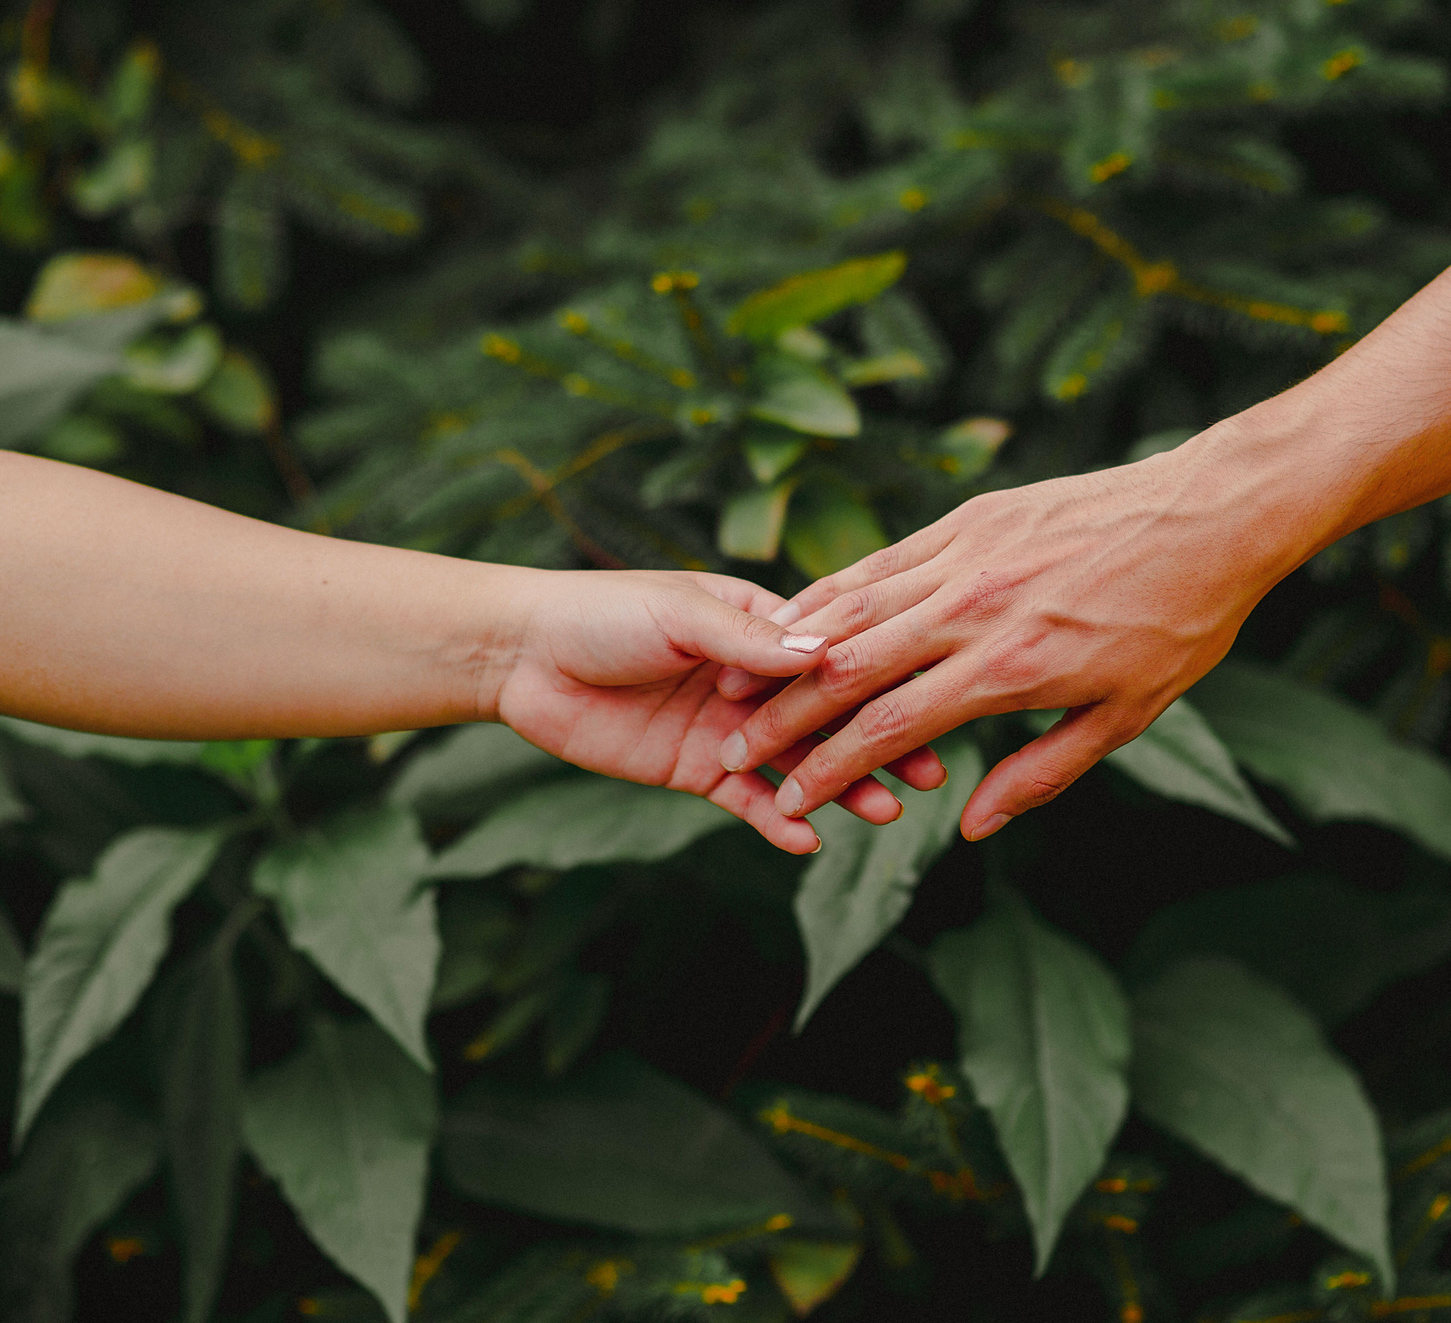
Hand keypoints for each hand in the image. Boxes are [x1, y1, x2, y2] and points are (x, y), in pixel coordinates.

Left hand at [493, 569, 946, 854]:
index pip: (833, 655)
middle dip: (878, 742)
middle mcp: (755, 679)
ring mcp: (731, 728)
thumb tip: (828, 656)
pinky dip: (778, 820)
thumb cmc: (602, 612)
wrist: (522, 655)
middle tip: (926, 774)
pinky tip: (809, 839)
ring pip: (799, 763)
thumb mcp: (681, 614)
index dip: (880, 679)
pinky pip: (748, 801)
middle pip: (831, 715)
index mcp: (760, 625)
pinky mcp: (698, 770)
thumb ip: (752, 641)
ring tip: (883, 813)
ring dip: (840, 787)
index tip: (928, 698)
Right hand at [709, 438, 1292, 839]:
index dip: (830, 768)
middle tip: (737, 748)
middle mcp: (976, 610)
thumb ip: (1041, 773)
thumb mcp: (1126, 717)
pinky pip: (887, 560)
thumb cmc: (1180, 623)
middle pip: (851, 668)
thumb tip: (973, 824)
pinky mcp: (972, 518)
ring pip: (856, 606)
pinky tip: (801, 611)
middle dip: (786, 716)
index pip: (892, 728)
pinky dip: (836, 589)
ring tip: (742, 684)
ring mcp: (969, 555)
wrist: (1213, 514)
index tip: (787, 798)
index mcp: (1011, 669)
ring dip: (792, 651)